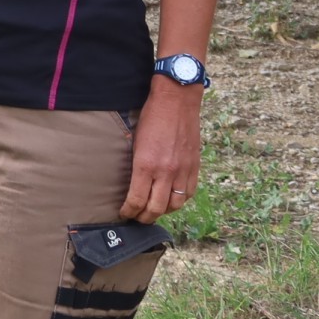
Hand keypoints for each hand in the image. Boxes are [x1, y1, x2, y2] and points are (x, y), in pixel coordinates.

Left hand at [120, 78, 201, 223]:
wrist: (177, 100)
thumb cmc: (152, 116)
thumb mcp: (135, 140)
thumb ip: (136, 164)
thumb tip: (132, 183)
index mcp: (146, 164)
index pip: (137, 200)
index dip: (129, 211)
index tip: (124, 213)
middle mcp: (166, 171)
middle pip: (156, 208)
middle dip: (144, 217)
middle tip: (137, 218)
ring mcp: (182, 170)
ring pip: (175, 205)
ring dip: (163, 211)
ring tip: (154, 210)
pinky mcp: (194, 167)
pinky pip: (188, 193)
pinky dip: (179, 200)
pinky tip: (171, 198)